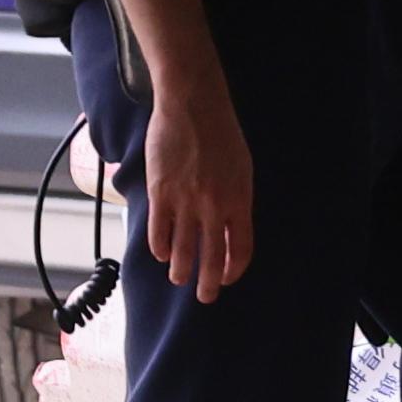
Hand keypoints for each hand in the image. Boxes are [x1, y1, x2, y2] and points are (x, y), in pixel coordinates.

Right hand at [137, 83, 256, 299]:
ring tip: (178, 278)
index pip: (241, 249)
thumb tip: (228, 227)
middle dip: (208, 283)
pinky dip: (159, 248)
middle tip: (205, 296)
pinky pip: (159, 231)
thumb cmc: (221, 133)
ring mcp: (186, 202)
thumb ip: (236, 200)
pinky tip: (161, 253)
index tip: (227, 278)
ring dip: (180, 270)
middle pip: (212, 258)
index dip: (234, 269)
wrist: (193, 105)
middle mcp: (214, 207)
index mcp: (239, 201)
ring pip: (182, 250)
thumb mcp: (242, 169)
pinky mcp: (161, 193)